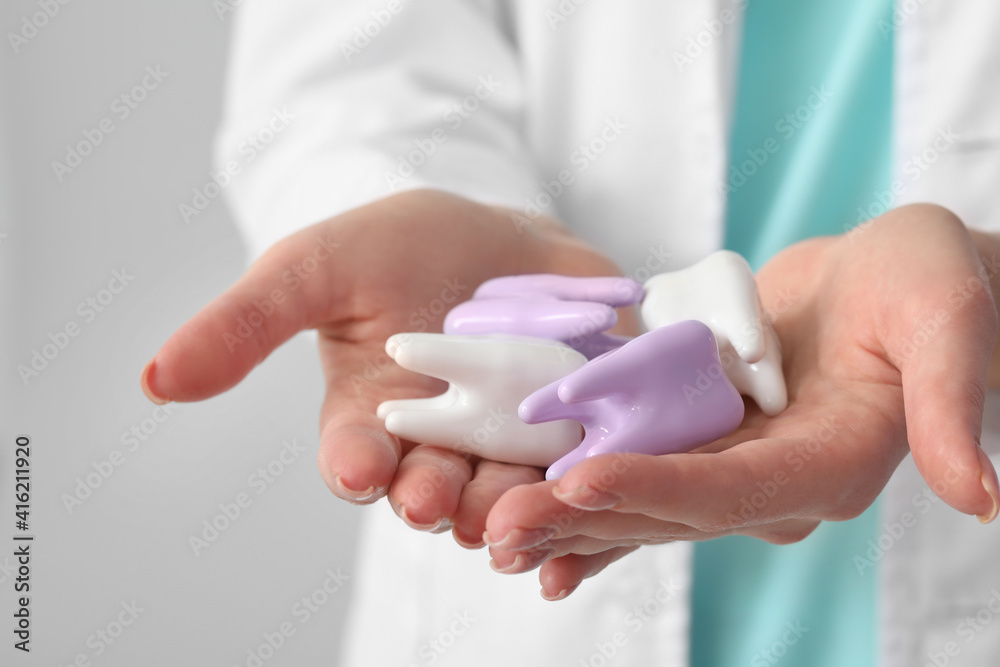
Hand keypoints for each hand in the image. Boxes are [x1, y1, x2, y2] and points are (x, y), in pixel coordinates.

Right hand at [139, 189, 633, 528]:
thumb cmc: (395, 247)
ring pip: (509, 493)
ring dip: (510, 507)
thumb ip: (244, 325)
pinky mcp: (573, 425)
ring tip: (515, 508)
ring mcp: (509, 441)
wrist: (493, 231)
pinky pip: (576, 471)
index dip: (357, 466)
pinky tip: (587, 500)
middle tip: (439, 499)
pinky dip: (580, 491)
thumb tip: (153, 380)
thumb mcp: (314, 269)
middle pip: (436, 490)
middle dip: (436, 497)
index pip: (356, 459)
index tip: (362, 467)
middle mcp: (439, 447)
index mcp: (371, 420)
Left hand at [479, 204, 999, 599]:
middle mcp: (770, 484)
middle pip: (666, 508)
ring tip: (484, 528)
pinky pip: (632, 473)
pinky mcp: (700, 443)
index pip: (732, 489)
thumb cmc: (924, 285)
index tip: (580, 479)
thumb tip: (984, 495)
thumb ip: (954, 400)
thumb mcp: (947, 318)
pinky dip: (580, 495)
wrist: (884, 283)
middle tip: (495, 525)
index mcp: (825, 465)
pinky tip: (525, 518)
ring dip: (562, 513)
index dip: (657, 487)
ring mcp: (729, 468)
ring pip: (637, 500)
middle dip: (581, 514)